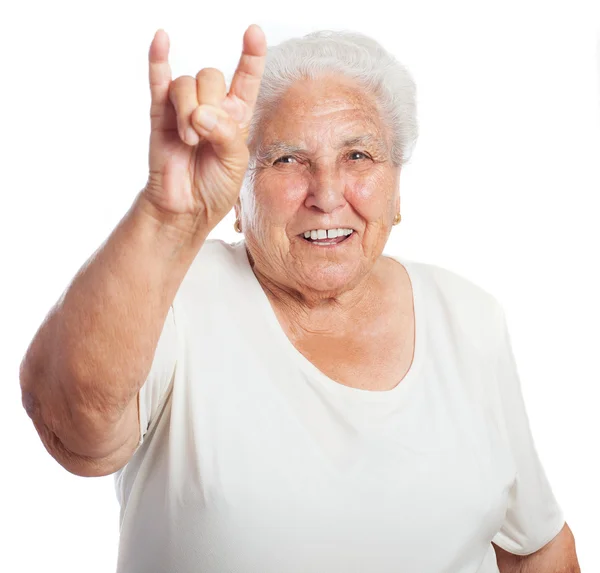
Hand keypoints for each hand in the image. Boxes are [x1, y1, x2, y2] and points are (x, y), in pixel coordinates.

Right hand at [142, 25, 266, 231]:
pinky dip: (158, 60)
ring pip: (186, 83)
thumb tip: (199, 113)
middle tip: (204, 136)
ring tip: (190, 140)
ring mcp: (184, 109)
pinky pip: (158, 81)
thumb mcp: (235, 162)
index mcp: (236, 117)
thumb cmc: (215, 188)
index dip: (252, 55)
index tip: (254, 32)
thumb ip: (225, 134)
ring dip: (188, 111)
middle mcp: (211, 107)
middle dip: (209, 104)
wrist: (186, 208)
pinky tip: (161, 40)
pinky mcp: (160, 115)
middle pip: (210, 76)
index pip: (246, 78)